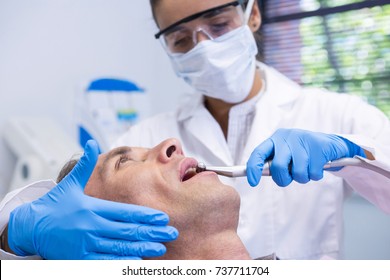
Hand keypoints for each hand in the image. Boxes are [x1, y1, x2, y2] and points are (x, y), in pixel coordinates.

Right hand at [8, 140, 177, 259]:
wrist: (30, 226)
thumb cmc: (54, 204)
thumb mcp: (69, 184)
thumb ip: (85, 166)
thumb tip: (91, 143)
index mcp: (92, 208)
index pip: (125, 212)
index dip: (145, 215)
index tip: (162, 217)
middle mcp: (91, 226)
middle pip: (127, 231)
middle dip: (151, 232)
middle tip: (171, 232)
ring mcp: (85, 245)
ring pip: (120, 248)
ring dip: (142, 247)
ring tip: (161, 247)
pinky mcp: (79, 259)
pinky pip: (104, 262)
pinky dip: (121, 262)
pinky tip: (137, 260)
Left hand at [247, 128, 365, 186]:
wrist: (330, 145)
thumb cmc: (303, 154)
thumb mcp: (285, 155)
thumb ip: (273, 164)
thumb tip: (255, 175)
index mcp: (275, 139)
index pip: (258, 153)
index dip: (253, 168)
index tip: (253, 182)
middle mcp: (287, 137)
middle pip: (278, 167)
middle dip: (284, 179)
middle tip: (291, 177)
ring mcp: (303, 139)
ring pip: (298, 172)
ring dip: (303, 178)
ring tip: (308, 169)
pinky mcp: (319, 146)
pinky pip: (313, 173)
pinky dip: (316, 175)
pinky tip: (318, 166)